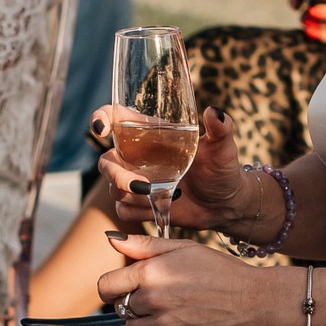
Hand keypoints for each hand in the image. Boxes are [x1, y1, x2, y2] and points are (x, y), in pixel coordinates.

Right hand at [88, 104, 267, 236]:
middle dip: (116, 176)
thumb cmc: (223, 169)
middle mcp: (136, 157)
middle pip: (106, 162)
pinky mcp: (139, 206)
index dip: (101, 118)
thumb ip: (221, 128)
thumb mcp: (223, 148)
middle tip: (143, 186)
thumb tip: (215, 112)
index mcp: (150, 133)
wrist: (225, 204)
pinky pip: (124, 210)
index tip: (102, 127)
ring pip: (113, 189)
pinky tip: (165, 206)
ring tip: (164, 195)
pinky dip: (141, 212)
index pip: (114, 117)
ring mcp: (135, 182)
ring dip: (134, 196)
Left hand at [97, 236, 298, 325]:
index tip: (120, 286)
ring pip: (129, 324)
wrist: (253, 300)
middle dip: (132, 299)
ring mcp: (162, 325)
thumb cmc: (221, 271)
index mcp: (153, 272)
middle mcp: (153, 299)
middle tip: (154, 296)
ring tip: (162, 311)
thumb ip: (145, 245)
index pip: (106, 284)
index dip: (112, 284)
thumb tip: (112, 240)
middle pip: (120, 304)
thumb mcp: (184, 248)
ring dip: (138, 319)